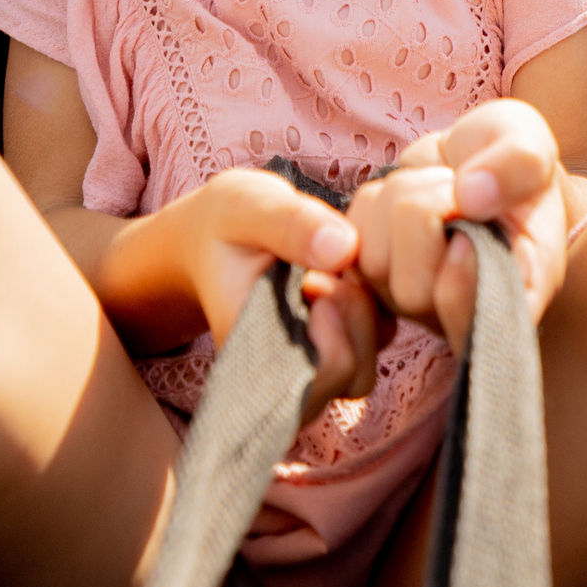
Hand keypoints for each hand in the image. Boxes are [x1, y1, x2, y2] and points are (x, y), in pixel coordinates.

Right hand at [119, 167, 387, 412]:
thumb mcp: (247, 206)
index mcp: (252, 357)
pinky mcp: (333, 354)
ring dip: (364, 312)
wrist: (212, 240)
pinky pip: (375, 346)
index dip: (334, 320)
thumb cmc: (227, 225)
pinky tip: (340, 279)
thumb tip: (344, 247)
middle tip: (321, 271)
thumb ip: (290, 223)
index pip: (323, 373)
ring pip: (367, 366)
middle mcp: (280, 380)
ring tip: (329, 275)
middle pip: (353, 376)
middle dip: (352, 312)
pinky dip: (371, 310)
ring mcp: (308, 373)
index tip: (311, 278)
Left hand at [343, 100, 571, 350]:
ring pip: (374, 260)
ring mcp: (410, 298)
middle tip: (456, 186)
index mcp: (514, 299)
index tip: (469, 224)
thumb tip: (471, 196)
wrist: (479, 160)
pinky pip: (350, 236)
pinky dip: (374, 199)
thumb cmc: (513, 165)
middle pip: (412, 291)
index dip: (460, 283)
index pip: (473, 329)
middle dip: (426, 215)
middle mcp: (458, 313)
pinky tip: (409, 192)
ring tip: (439, 185)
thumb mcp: (534, 145)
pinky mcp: (373, 272)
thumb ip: (520, 165)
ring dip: (401, 199)